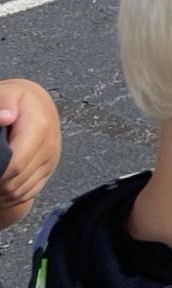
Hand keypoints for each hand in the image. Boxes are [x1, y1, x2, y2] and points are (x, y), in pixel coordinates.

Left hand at [0, 79, 61, 229]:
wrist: (39, 103)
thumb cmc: (17, 99)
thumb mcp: (9, 93)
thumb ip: (5, 102)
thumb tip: (5, 117)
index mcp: (39, 127)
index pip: (15, 165)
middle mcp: (49, 146)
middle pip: (17, 180)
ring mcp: (51, 158)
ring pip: (22, 189)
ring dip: (4, 191)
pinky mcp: (50, 167)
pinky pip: (31, 190)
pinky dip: (13, 194)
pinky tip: (2, 185)